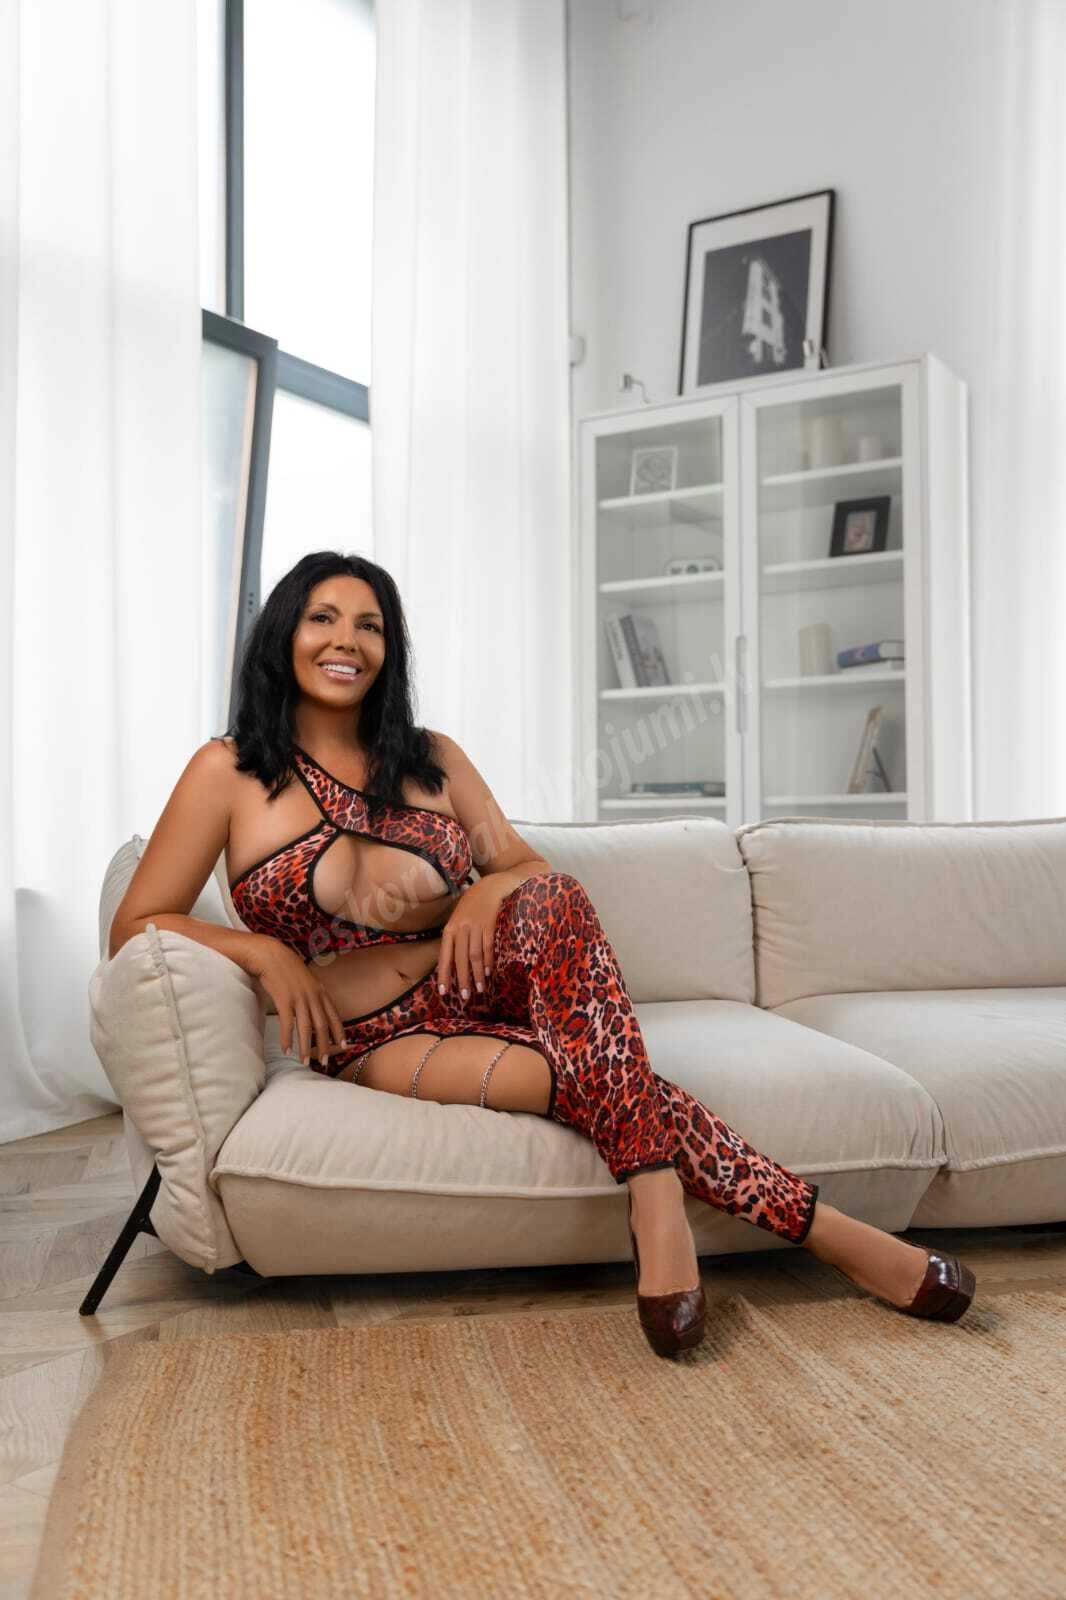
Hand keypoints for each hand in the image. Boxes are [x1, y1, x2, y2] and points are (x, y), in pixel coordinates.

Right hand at [244, 937, 347, 1067]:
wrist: (271, 954)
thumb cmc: (287, 968)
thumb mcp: (307, 980)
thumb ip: (313, 994)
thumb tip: (316, 1009)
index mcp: (320, 991)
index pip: (334, 1015)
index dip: (339, 1032)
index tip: (344, 1046)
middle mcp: (312, 996)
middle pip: (322, 1026)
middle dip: (324, 1045)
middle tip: (324, 1062)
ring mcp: (298, 998)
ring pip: (305, 1028)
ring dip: (305, 1047)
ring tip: (304, 1062)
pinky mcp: (283, 1000)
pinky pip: (287, 1024)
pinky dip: (287, 1039)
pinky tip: (287, 1050)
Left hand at [436, 877, 504, 1000]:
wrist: (491, 885)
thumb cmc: (474, 904)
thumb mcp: (459, 918)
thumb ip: (455, 937)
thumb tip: (451, 962)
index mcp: (450, 928)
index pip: (444, 955)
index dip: (444, 975)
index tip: (444, 992)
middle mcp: (461, 928)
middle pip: (460, 958)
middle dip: (462, 979)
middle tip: (465, 996)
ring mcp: (475, 926)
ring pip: (474, 955)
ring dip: (476, 975)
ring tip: (480, 989)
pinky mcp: (490, 924)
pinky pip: (488, 946)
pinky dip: (488, 961)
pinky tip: (488, 972)